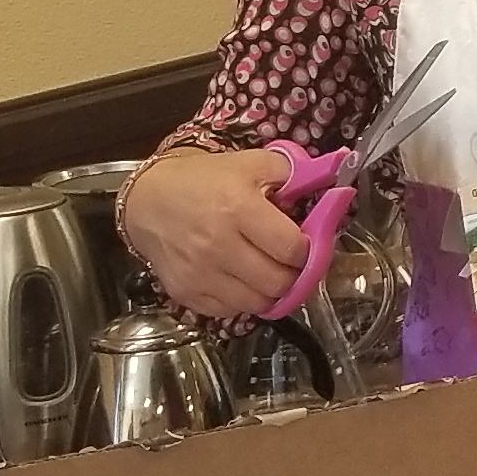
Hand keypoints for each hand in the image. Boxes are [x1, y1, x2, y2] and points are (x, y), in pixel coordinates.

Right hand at [121, 146, 313, 319]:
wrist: (148, 200)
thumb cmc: (203, 180)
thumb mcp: (250, 163)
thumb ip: (293, 173)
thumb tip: (328, 185)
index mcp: (238, 209)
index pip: (292, 248)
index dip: (308, 250)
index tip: (308, 245)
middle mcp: (218, 246)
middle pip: (278, 282)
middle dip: (295, 275)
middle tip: (293, 264)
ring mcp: (200, 274)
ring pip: (258, 304)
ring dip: (272, 292)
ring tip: (272, 273)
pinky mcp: (186, 293)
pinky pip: (230, 312)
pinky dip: (244, 301)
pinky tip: (244, 281)